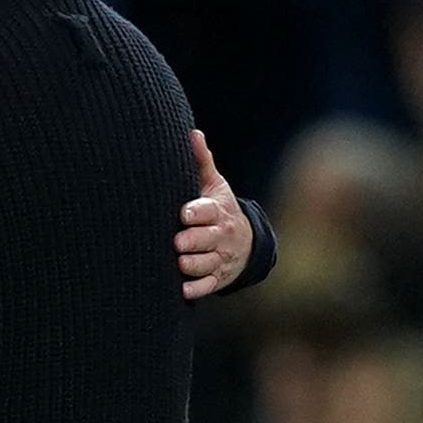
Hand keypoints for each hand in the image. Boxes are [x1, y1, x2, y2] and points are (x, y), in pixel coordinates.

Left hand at [175, 129, 251, 298]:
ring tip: (180, 262)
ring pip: (208, 264)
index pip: (209, 211)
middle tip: (178, 242)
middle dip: (194, 241)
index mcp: (218, 211)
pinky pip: (208, 286)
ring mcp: (220, 258)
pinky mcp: (217, 278)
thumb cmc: (218, 208)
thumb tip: (192, 133)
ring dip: (193, 265)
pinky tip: (182, 289)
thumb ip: (201, 161)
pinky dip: (196, 289)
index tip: (184, 213)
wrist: (244, 241)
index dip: (198, 212)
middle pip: (208, 240)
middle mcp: (220, 236)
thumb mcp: (214, 185)